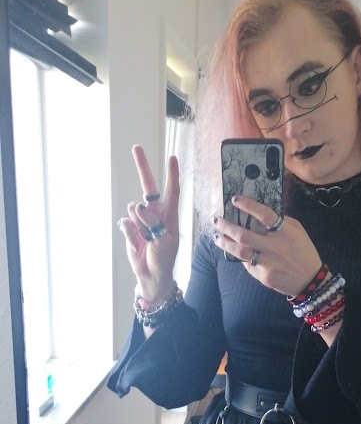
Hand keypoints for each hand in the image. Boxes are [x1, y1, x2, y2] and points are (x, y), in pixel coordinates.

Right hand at [119, 145, 179, 303]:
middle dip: (142, 167)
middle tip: (136, 148)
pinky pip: (125, 222)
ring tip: (146, 238)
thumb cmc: (164, 258)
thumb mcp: (164, 240)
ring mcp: (141, 220)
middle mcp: (155, 213)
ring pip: (133, 209)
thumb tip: (138, 205)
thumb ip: (153, 222)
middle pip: (148, 186)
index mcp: (169, 214)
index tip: (172, 157)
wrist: (151, 275)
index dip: (172, 174)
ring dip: (138, 223)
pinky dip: (129, 232)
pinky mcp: (129, 228)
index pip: (172, 190)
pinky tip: (137, 242)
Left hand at [213, 195, 321, 296]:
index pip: (265, 215)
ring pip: (240, 252)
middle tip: (216, 219)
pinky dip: (240, 257)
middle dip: (227, 226)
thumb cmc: (304, 251)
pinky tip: (235, 251)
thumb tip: (259, 214)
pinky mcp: (264, 276)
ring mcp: (268, 263)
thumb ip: (281, 222)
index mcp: (286, 232)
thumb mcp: (298, 231)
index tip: (234, 199)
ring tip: (216, 236)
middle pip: (245, 235)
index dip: (248, 206)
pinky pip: (248, 264)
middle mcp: (275, 247)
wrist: (310, 280)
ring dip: (225, 243)